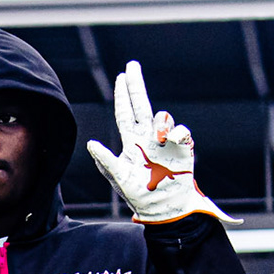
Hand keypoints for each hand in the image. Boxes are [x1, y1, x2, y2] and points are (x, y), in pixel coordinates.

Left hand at [87, 61, 235, 224]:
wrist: (164, 208)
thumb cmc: (139, 194)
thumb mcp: (119, 179)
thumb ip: (105, 162)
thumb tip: (91, 143)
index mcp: (132, 141)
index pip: (125, 113)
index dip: (123, 95)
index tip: (121, 76)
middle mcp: (148, 137)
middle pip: (142, 105)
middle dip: (136, 85)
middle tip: (132, 65)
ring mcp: (166, 142)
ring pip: (163, 118)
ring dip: (161, 121)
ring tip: (160, 136)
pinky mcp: (183, 149)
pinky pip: (182, 134)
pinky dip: (178, 134)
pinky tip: (171, 140)